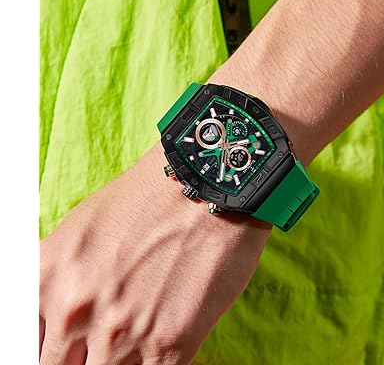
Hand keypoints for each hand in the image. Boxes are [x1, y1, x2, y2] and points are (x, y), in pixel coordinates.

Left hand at [40, 144, 270, 363]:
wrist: (206, 185)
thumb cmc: (149, 198)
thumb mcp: (82, 228)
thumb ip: (60, 281)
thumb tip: (55, 321)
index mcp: (48, 278)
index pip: (28, 345)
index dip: (49, 349)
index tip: (69, 347)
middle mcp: (76, 309)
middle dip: (83, 356)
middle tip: (109, 334)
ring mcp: (123, 331)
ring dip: (121, 360)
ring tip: (139, 330)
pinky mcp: (170, 343)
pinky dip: (150, 363)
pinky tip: (159, 341)